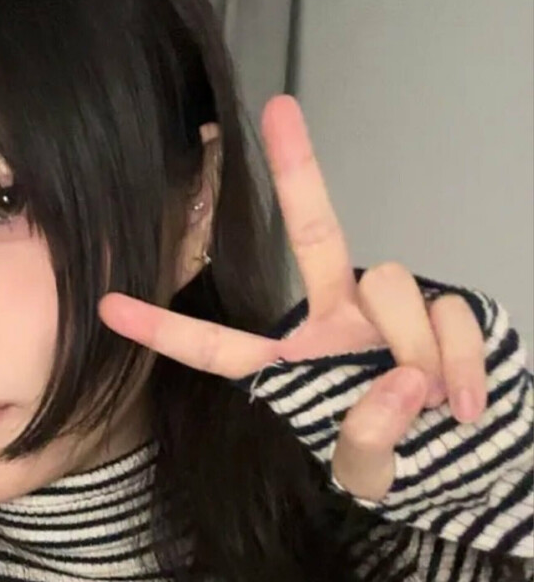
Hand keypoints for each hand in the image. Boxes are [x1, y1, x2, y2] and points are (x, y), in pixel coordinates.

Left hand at [97, 95, 487, 499]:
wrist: (474, 459)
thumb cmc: (407, 458)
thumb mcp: (370, 472)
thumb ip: (368, 440)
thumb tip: (400, 382)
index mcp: (296, 362)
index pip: (220, 348)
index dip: (166, 329)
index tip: (107, 305)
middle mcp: (338, 320)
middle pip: (315, 236)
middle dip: (298, 170)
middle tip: (279, 109)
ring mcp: (393, 309)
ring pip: (393, 287)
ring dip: (415, 352)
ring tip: (432, 407)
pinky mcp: (449, 307)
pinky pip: (451, 315)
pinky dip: (462, 366)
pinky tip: (464, 406)